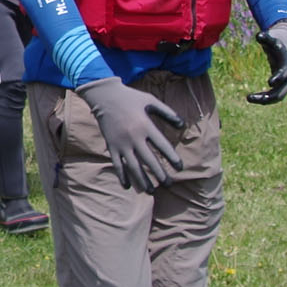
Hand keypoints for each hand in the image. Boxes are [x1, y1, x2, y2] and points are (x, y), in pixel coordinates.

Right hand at [73, 76, 185, 191]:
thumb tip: (183, 125)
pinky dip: (122, 176)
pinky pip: (117, 164)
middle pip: (149, 160)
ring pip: (133, 166)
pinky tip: (128, 186)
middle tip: (168, 184)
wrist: (104, 95)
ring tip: (151, 191)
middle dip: (159, 174)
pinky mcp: (111, 145)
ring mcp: (121, 143)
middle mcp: (134, 137)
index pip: (162, 146)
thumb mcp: (151, 100)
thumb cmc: (130, 98)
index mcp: (145, 125)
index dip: (172, 158)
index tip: (180, 168)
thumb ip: (167, 112)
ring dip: (142, 180)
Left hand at [245, 18, 286, 105]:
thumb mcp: (273, 39)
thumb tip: (259, 36)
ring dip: (266, 99)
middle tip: (251, 97)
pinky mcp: (283, 86)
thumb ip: (266, 38)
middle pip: (283, 88)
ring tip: (249, 98)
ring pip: (279, 95)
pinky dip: (266, 99)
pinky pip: (276, 96)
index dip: (279, 76)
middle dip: (270, 94)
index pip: (286, 71)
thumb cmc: (277, 43)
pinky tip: (254, 99)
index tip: (269, 83)